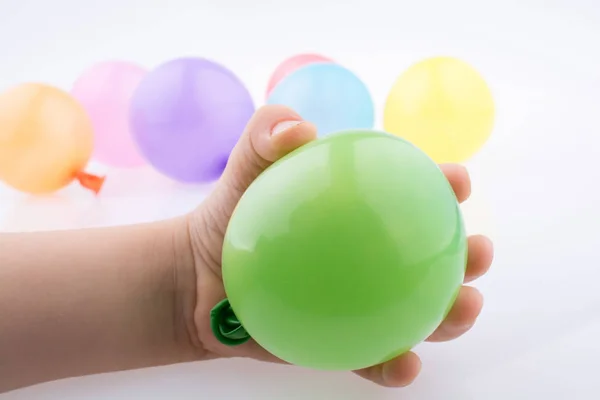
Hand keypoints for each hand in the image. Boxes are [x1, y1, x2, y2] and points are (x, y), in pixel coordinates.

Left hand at [185, 105, 493, 387]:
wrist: (200, 277)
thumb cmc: (231, 214)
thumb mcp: (244, 167)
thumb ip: (265, 136)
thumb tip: (301, 129)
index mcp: (361, 212)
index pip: (414, 193)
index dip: (445, 185)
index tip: (458, 180)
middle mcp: (370, 255)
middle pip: (435, 256)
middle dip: (470, 254)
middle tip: (479, 251)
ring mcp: (361, 301)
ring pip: (422, 311)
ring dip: (454, 313)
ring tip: (465, 307)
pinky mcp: (345, 343)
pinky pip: (376, 358)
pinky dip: (395, 366)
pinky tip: (406, 366)